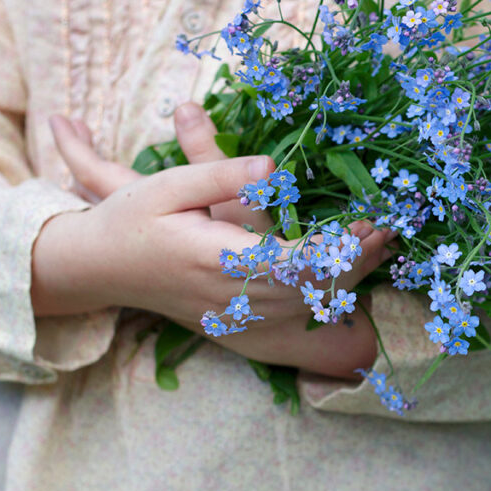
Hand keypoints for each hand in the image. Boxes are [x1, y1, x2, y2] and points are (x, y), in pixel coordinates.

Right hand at [32, 111, 391, 376]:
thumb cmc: (134, 219)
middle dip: (354, 262)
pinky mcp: (238, 322)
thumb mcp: (169, 186)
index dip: (333, 250)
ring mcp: (235, 315)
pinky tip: (351, 270)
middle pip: (309, 289)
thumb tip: (276, 168)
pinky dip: (327, 294)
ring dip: (348, 278)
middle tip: (389, 231)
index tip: (366, 226)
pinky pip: (293, 316)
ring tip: (383, 245)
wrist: (101, 269)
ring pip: (306, 306)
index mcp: (214, 259)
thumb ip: (221, 174)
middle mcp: (230, 296)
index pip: (289, 263)